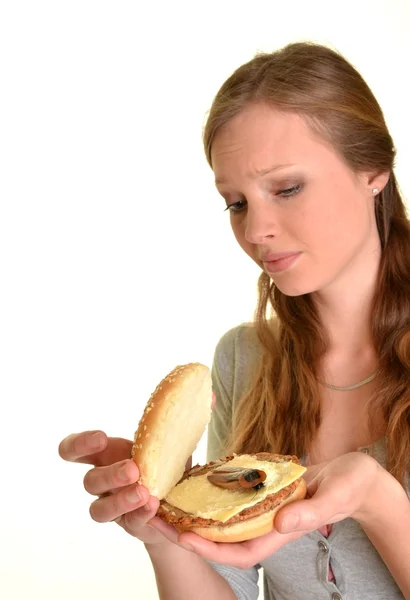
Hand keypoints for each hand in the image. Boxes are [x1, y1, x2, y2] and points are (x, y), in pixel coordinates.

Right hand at [58, 430, 178, 544]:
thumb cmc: (162, 461)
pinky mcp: (131, 525)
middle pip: (90, 481)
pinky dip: (141, 514)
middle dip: (110, 475)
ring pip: (100, 510)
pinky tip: (153, 505)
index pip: (72, 450)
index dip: (78, 444)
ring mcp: (113, 506)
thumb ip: (156, 431)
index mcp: (104, 456)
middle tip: (133, 470)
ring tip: (143, 493)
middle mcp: (102, 483)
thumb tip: (167, 407)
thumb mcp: (158, 443)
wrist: (180, 496)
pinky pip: (130, 522)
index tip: (101, 438)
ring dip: (121, 501)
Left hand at [163, 451, 380, 568]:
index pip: (239, 552)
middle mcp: (267, 523)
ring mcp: (264, 509)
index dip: (210, 548)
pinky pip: (233, 497)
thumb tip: (279, 524)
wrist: (354, 477)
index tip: (182, 537)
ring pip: (224, 518)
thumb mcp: (334, 497)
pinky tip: (196, 480)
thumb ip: (309, 512)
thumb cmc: (350, 487)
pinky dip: (214, 493)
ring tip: (168, 500)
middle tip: (159, 518)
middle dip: (191, 532)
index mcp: (280, 531)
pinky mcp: (264, 492)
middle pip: (223, 537)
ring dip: (197, 511)